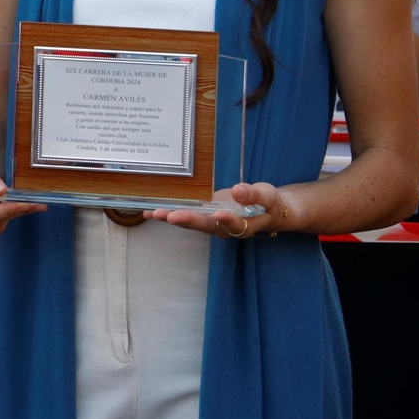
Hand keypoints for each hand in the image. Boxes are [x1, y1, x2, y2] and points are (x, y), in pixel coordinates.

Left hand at [147, 182, 292, 239]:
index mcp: (243, 226)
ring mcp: (211, 223)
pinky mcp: (203, 215)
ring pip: (191, 223)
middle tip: (171, 216)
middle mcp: (223, 228)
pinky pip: (185, 216)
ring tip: (154, 213)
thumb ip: (254, 195)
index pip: (234, 225)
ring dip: (172, 218)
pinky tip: (149, 212)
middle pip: (205, 226)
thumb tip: (239, 191)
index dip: (227, 220)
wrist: (267, 209)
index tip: (221, 213)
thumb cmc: (270, 203)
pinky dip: (167, 214)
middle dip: (187, 220)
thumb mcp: (268, 196)